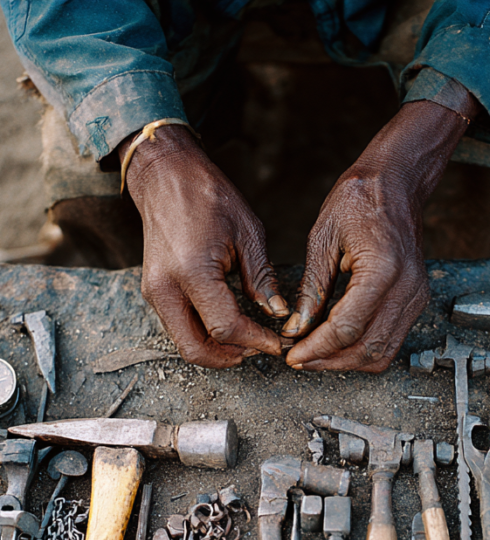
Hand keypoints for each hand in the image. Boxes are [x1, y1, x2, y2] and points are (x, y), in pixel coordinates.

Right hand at [119, 126, 288, 367]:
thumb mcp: (247, 233)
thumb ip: (262, 279)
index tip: (278, 343)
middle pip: (195, 349)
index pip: (225, 326)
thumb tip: (278, 313)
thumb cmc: (207, 195)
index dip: (256, 341)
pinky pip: (179, 328)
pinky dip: (204, 336)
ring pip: (184, 343)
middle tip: (260, 350)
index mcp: (191, 272)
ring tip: (248, 341)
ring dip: (216, 350)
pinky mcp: (154, 292)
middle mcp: (165, 288)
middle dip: (230, 357)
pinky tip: (229, 326)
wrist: (165, 176)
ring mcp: (154, 292)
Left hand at [283, 92, 478, 371]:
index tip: (292, 354)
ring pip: (382, 353)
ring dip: (346, 361)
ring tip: (316, 355)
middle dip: (329, 361)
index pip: (347, 328)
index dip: (316, 348)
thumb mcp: (323, 239)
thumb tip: (297, 328)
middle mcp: (407, 288)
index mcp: (383, 269)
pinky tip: (337, 344)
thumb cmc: (360, 199)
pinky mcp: (416, 301)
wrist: (396, 183)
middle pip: (367, 349)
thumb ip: (312, 289)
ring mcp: (416, 297)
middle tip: (299, 359)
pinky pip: (391, 341)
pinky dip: (363, 350)